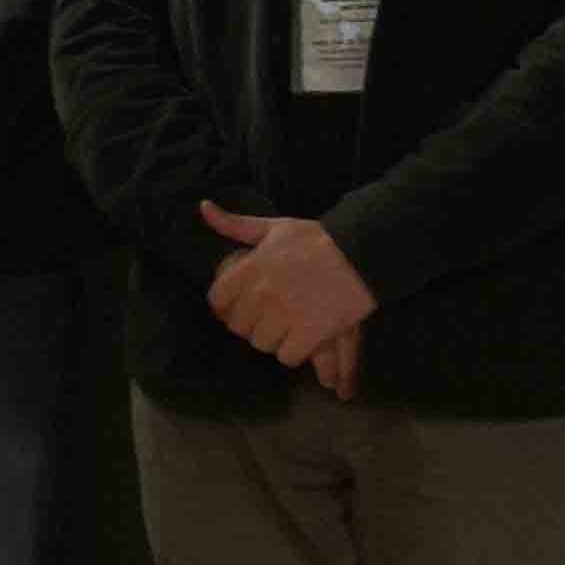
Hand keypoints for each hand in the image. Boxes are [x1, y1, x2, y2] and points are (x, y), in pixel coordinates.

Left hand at [198, 199, 378, 391]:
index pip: (217, 301)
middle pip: (239, 327)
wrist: (362, 252)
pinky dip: (295, 352)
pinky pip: (287, 356)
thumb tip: (203, 207)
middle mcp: (262, 294)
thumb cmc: (317, 239)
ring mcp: (285, 315)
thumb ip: (235, 224)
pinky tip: (303, 339)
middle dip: (252, 323)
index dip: (226, 306)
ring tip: (288, 326)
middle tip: (270, 316)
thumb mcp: (274, 227)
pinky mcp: (310, 333)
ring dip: (274, 339)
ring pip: (262, 343)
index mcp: (250, 268)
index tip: (240, 305)